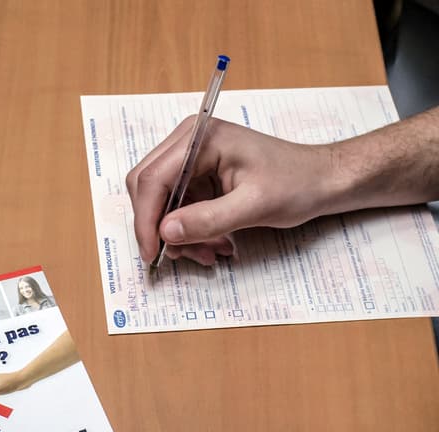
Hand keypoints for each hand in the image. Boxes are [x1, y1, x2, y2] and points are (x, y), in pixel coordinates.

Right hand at [126, 116, 335, 264]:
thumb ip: (208, 219)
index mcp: (200, 138)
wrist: (321, 179)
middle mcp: (188, 141)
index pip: (153, 178)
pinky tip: (213, 243)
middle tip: (179, 256)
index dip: (146, 219)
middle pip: (147, 187)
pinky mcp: (197, 174)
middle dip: (159, 226)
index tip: (153, 253)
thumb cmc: (296, 184)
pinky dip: (189, 229)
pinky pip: (176, 206)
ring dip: (177, 233)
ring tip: (209, 252)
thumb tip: (165, 232)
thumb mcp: (255, 205)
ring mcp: (190, 157)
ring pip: (159, 201)